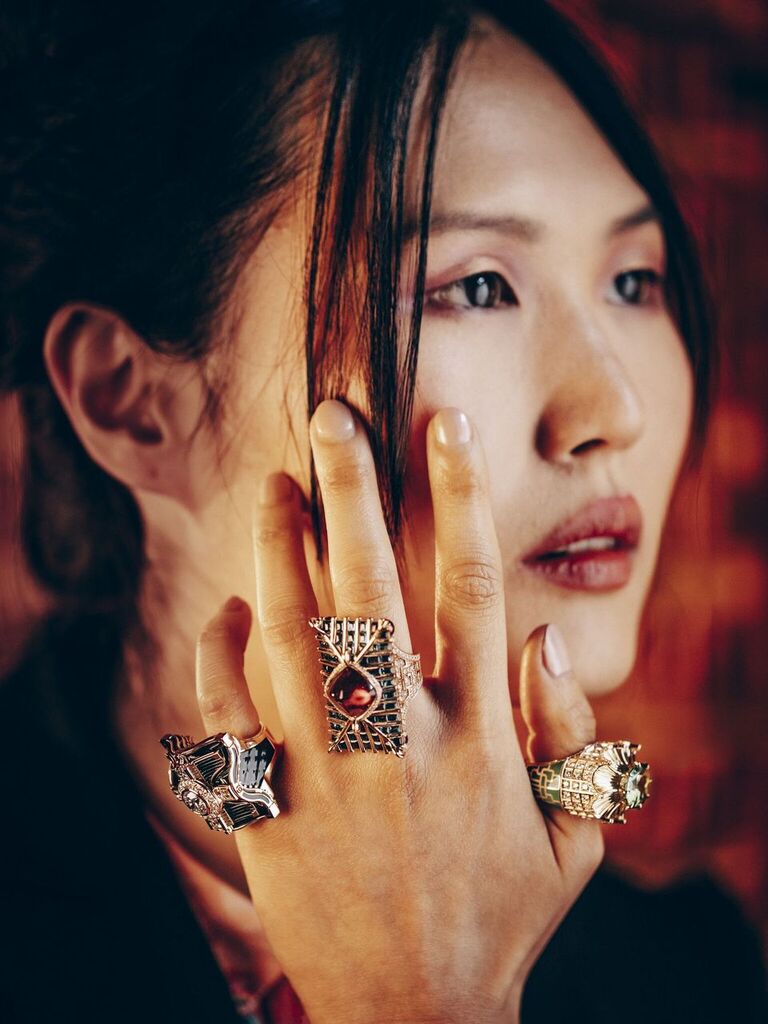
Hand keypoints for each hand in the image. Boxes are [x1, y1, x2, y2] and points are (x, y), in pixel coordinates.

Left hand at [194, 400, 602, 1023]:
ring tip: (273, 482)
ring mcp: (324, 774)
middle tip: (331, 415)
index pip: (470, 584)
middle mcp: (399, 741)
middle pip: (369, 584)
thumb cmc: (502, 915)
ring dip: (277, 549)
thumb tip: (536, 640)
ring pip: (290, 633)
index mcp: (479, 737)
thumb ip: (572, 736)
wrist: (413, 1018)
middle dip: (351, 489)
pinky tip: (227, 608)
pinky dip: (219, 654)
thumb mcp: (574, 836)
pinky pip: (228, 716)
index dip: (459, 494)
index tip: (445, 424)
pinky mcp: (266, 810)